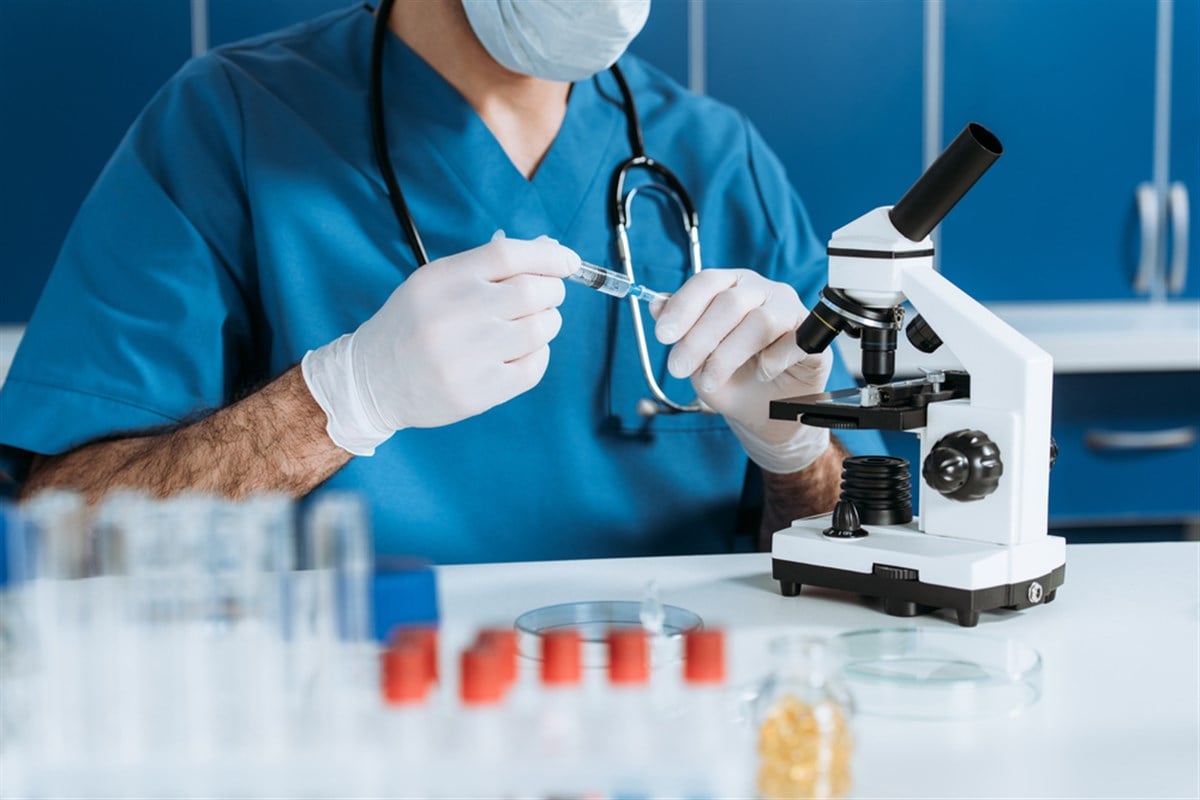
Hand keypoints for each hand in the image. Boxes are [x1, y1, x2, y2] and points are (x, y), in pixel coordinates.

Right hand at [302, 236, 579, 454]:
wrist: (373, 379)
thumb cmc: (413, 324)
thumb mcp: (438, 282)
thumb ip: (489, 266)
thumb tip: (549, 250)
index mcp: (442, 280)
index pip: (509, 255)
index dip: (549, 255)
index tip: (568, 261)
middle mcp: (454, 315)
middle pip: (532, 292)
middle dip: (552, 290)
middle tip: (547, 295)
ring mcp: (467, 357)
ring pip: (540, 329)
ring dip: (548, 322)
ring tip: (530, 324)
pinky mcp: (478, 392)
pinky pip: (534, 367)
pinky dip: (538, 354)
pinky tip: (521, 351)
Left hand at [654, 268, 831, 472]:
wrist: (764, 414)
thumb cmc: (732, 378)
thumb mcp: (696, 356)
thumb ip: (680, 329)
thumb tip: (655, 305)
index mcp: (732, 286)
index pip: (707, 281)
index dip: (683, 307)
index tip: (663, 336)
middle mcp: (763, 291)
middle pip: (730, 302)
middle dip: (698, 338)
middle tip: (678, 369)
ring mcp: (791, 311)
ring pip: (760, 321)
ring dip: (728, 355)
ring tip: (711, 381)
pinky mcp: (814, 339)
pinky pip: (795, 342)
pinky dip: (772, 360)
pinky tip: (761, 374)